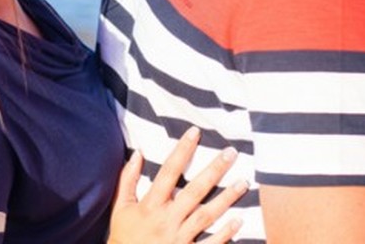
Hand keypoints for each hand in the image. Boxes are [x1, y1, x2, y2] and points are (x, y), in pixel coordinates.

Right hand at [106, 126, 247, 243]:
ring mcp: (179, 239)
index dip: (182, 150)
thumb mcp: (120, 207)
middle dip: (214, 170)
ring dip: (226, 199)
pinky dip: (225, 234)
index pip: (168, 171)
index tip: (195, 132)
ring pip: (207, 216)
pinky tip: (239, 220)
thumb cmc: (123, 236)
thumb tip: (136, 152)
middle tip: (231, 152)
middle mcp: (167, 220)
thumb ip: (127, 179)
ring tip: (244, 182)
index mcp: (150, 205)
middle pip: (194, 191)